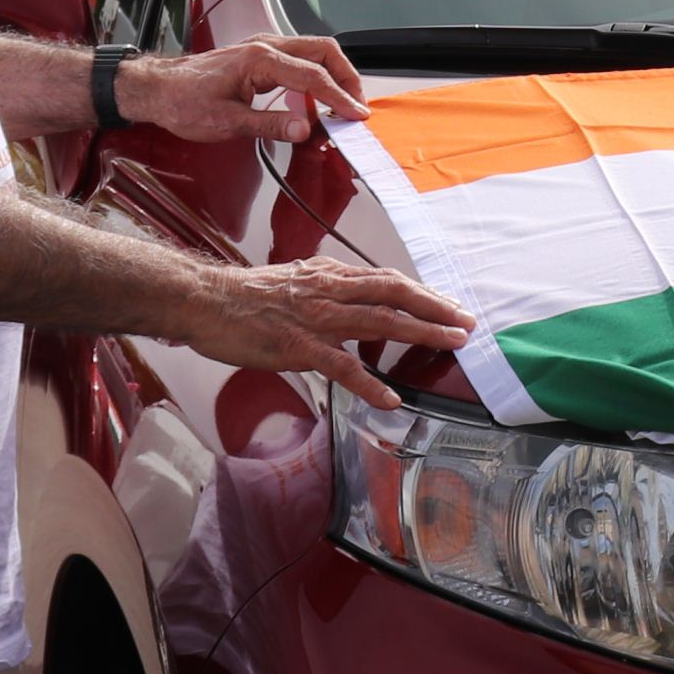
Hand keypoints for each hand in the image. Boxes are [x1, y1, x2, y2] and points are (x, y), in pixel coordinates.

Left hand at [128, 34, 369, 145]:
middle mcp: (265, 46)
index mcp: (260, 60)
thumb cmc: (183, 102)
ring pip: (315, 50)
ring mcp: (263, 47)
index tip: (356, 116)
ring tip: (342, 104)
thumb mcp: (227, 122)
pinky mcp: (260, 55)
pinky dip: (317, 74)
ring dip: (334, 74)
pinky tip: (316, 98)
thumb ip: (270, 124)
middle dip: (347, 77)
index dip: (339, 98)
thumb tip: (305, 129)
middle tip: (357, 106)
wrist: (157, 89)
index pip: (314, 77)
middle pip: (324, 51)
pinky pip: (300, 57)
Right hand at [164, 256, 473, 407]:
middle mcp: (329, 291)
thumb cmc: (246, 296)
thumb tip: (352, 295)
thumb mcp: (295, 280)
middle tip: (468, 322)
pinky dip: (370, 383)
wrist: (205, 300)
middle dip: (436, 307)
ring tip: (451, 343)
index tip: (450, 304)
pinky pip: (342, 367)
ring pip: (380, 322)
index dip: (423, 292)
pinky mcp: (298, 346)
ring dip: (421, 332)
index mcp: (330, 276)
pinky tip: (391, 398)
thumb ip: (327, 288)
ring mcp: (316, 318)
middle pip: (395, 294)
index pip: (387, 280)